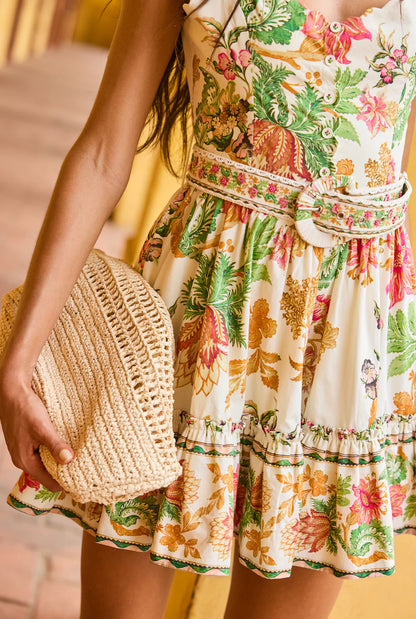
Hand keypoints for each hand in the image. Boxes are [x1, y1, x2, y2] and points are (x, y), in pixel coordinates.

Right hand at [0, 369, 73, 492]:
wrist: (12, 391)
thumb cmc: (25, 408)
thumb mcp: (42, 427)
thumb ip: (55, 445)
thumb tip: (69, 460)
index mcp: (25, 461)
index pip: (49, 482)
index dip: (66, 483)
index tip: (84, 479)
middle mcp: (23, 459)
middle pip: (48, 474)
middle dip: (65, 471)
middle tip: (85, 466)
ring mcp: (24, 450)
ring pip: (46, 462)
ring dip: (60, 459)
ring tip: (78, 455)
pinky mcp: (27, 441)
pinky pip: (42, 452)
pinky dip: (54, 450)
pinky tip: (65, 443)